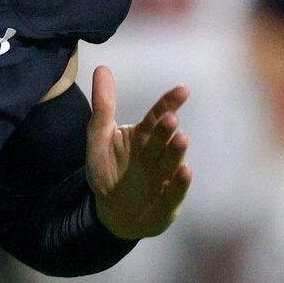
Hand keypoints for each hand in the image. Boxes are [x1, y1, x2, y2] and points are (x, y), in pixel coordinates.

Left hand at [85, 66, 191, 239]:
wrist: (114, 214)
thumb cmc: (109, 173)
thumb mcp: (98, 140)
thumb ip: (103, 107)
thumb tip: (101, 68)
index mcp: (144, 137)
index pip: (157, 116)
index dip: (169, 103)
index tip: (182, 90)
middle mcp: (157, 155)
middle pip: (163, 139)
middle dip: (167, 129)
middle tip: (170, 118)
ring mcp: (164, 178)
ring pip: (172, 162)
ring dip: (177, 151)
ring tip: (182, 139)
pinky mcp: (168, 202)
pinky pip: (175, 191)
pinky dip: (180, 182)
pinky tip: (185, 171)